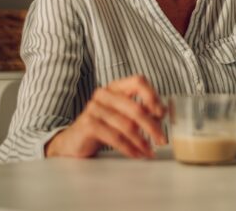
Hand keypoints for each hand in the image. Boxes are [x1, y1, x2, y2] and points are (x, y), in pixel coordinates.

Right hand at [44, 75, 166, 158]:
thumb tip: (163, 112)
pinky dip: (129, 148)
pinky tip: (136, 155)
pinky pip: (115, 138)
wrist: (73, 141)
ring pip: (127, 126)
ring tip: (149, 152)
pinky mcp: (88, 124)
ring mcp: (94, 108)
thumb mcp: (122, 115)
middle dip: (152, 126)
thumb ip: (140, 110)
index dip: (153, 96)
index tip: (162, 113)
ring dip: (142, 142)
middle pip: (136, 108)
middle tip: (162, 140)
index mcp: (115, 87)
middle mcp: (104, 94)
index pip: (139, 81)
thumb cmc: (103, 126)